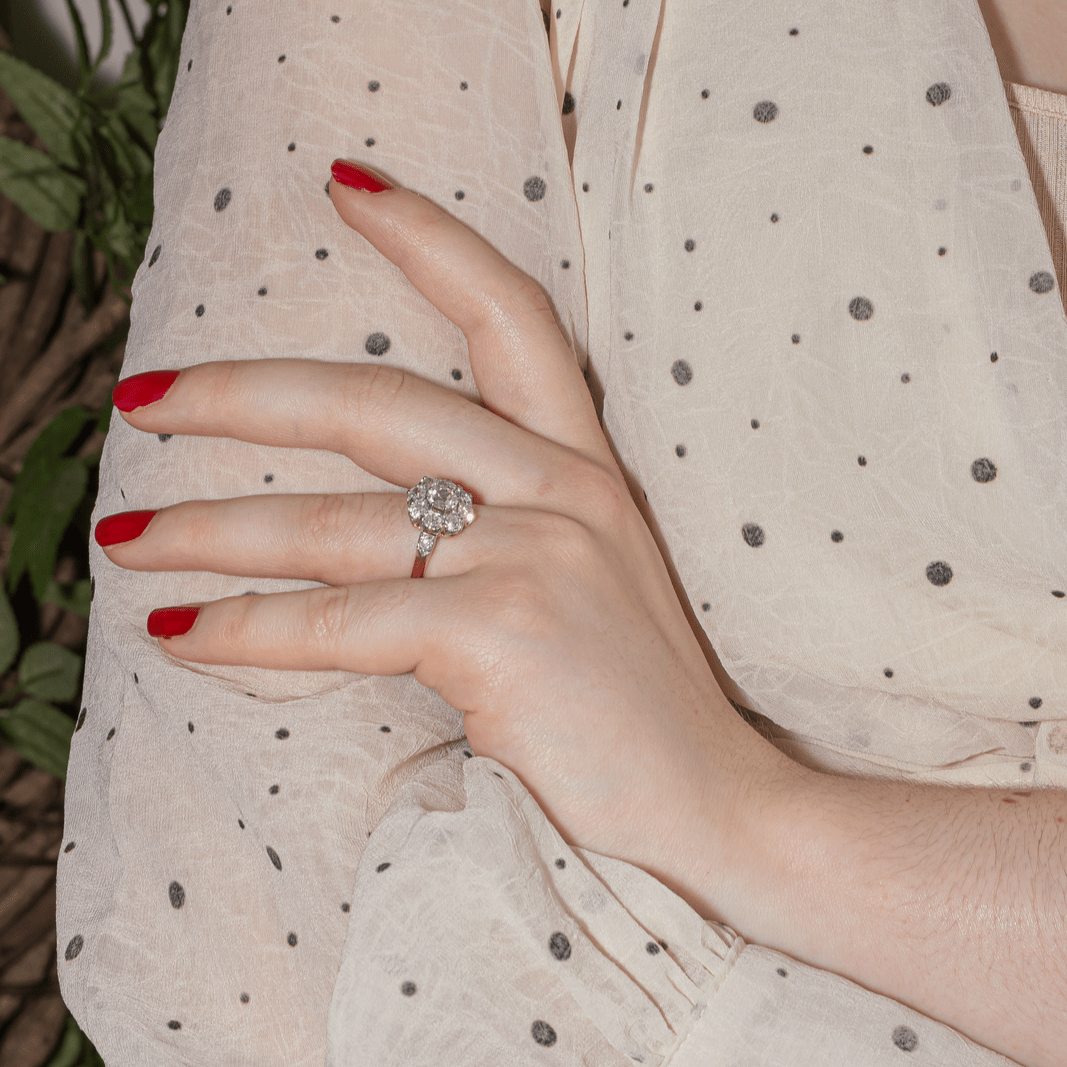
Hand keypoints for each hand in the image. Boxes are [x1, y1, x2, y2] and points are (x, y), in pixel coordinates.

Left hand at [94, 161, 789, 891]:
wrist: (716, 809)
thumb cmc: (636, 707)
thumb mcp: (580, 586)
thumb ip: (496, 534)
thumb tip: (367, 534)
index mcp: (585, 468)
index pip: (510, 314)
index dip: (430, 237)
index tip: (345, 185)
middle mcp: (563, 491)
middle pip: (377, 401)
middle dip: (245, 392)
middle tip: (145, 393)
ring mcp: (535, 556)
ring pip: (336, 524)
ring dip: (212, 532)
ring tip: (129, 540)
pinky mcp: (503, 633)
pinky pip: (340, 622)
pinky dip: (249, 628)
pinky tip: (184, 630)